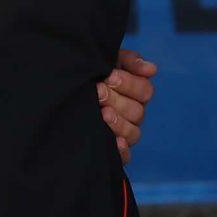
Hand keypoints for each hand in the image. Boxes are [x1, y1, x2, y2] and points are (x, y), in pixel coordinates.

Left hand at [98, 48, 157, 162]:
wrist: (65, 88)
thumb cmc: (92, 73)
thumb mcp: (109, 60)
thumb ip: (129, 60)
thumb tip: (152, 69)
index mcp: (136, 93)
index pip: (144, 90)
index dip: (130, 84)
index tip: (110, 76)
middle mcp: (134, 114)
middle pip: (137, 111)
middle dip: (117, 100)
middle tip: (98, 92)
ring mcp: (125, 133)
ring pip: (133, 133)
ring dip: (119, 123)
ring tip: (103, 114)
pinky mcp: (113, 150)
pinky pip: (125, 156)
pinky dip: (122, 151)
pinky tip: (115, 142)